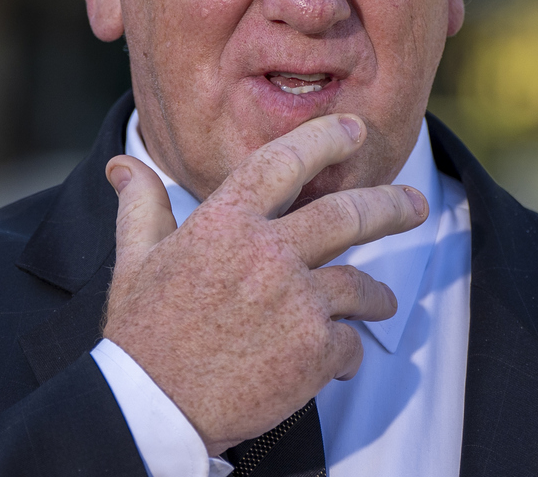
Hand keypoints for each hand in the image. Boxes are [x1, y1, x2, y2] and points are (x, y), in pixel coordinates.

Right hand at [101, 114, 427, 454]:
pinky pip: (349, 343)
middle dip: (390, 206)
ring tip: (383, 302)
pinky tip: (335, 362)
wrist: (152, 409)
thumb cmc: (142, 335)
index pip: (285, 162)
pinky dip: (346, 351)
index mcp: (225, 223)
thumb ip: (140, 206)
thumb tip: (123, 166)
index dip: (325, 139)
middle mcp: (267, 253)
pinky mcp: (314, 351)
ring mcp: (295, 302)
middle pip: (348, 215)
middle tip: (414, 205)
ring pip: (360, 286)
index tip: (355, 129)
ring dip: (376, 296)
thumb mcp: (134, 261)